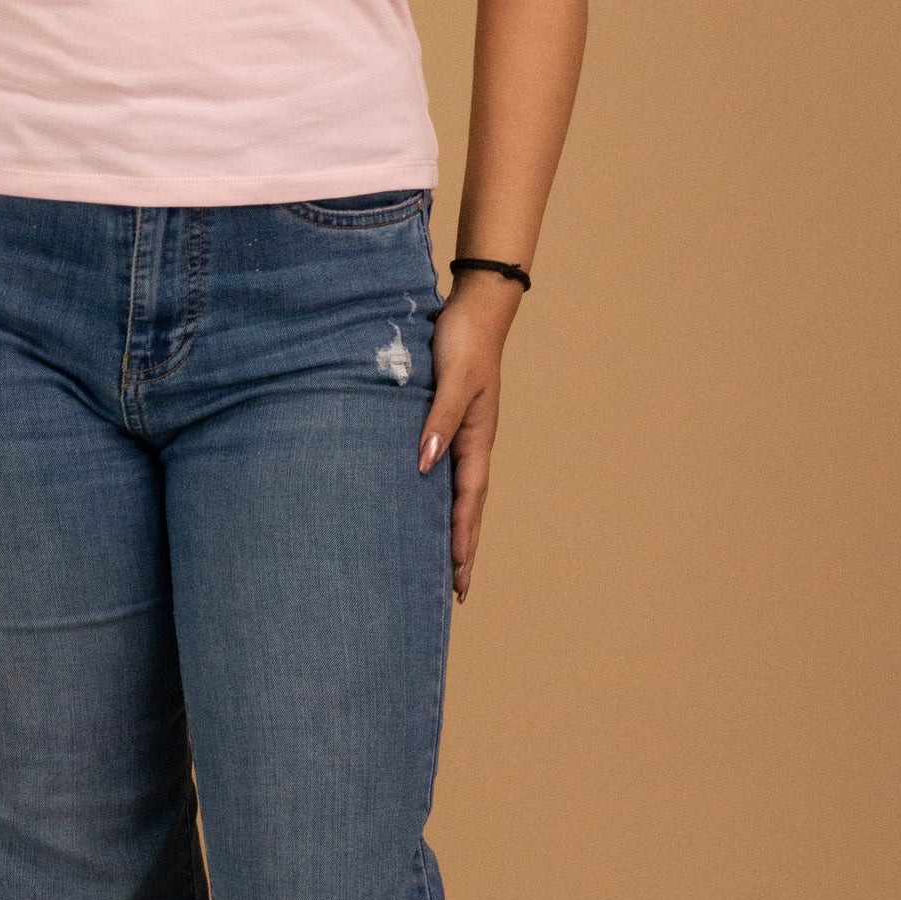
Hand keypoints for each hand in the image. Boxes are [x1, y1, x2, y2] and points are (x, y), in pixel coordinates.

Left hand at [418, 279, 520, 601]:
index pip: (469, 500)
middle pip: (468, 507)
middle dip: (463, 548)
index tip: (457, 575)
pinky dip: (439, 497)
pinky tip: (425, 509)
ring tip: (444, 564)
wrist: (474, 309)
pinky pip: (445, 471)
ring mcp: (462, 435)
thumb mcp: (453, 380)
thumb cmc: (463, 342)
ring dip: (452, 528)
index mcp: (476, 439)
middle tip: (456, 590)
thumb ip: (438, 420)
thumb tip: (424, 465)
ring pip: (457, 492)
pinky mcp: (449, 422)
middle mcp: (472, 443)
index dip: (462, 538)